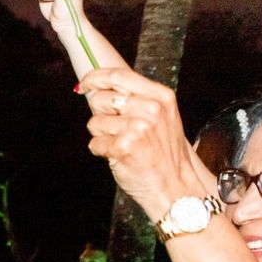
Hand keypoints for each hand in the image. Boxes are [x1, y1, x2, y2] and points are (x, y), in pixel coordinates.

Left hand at [80, 67, 212, 217]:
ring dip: (102, 136)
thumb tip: (98, 87)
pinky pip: (95, 143)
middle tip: (115, 129)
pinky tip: (120, 157)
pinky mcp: (124, 147)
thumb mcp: (160, 116)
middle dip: (100, 114)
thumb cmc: (164, 153)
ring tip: (123, 145)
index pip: (119, 76)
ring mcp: (138, 128)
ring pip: (94, 123)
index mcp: (160, 96)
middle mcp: (150, 109)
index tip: (85, 83)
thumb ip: (136, 99)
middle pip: (101, 99)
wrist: (176, 186)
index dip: (95, 77)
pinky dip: (102, 151)